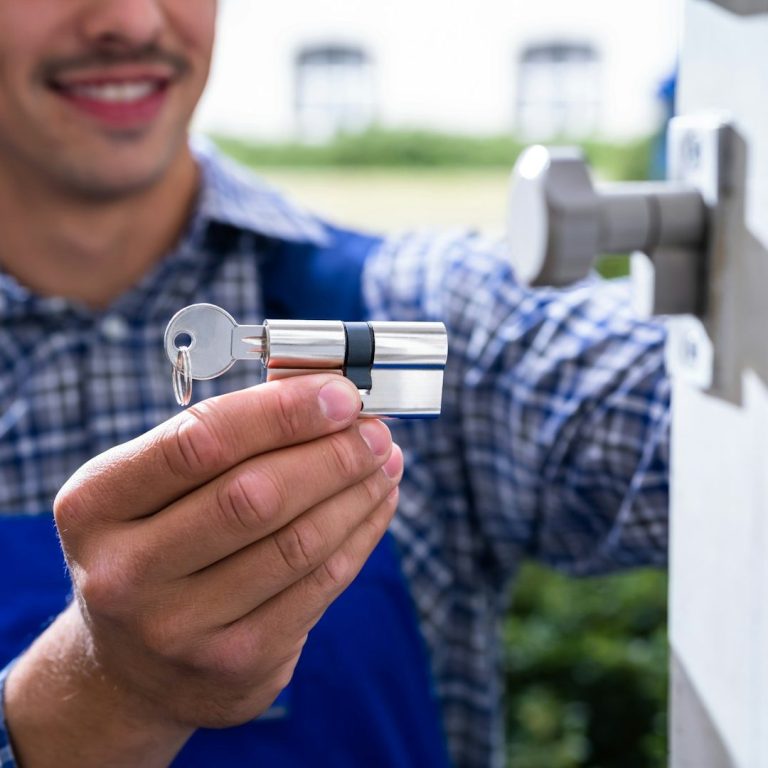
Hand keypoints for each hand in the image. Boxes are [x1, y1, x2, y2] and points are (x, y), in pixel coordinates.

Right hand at [6, 375, 401, 765]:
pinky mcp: (236, 664)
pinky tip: (376, 504)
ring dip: (356, 492)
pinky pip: (320, 586)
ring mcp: (179, 628)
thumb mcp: (152, 489)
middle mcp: (124, 573)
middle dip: (332, 454)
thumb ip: (224, 441)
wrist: (131, 667)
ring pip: (297, 544)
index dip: (281, 412)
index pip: (199, 441)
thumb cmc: (155, 546)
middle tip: (374, 431)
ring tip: (385, 461)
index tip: (340, 394)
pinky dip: (360, 535)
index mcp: (95, 505)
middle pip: (254, 497)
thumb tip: (322, 395)